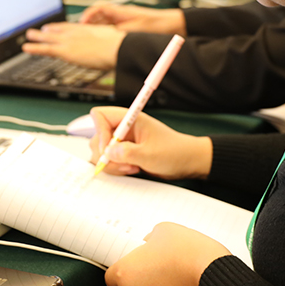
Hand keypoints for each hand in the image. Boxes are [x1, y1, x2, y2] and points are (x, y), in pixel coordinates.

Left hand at [22, 23, 124, 69]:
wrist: (116, 49)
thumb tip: (112, 49)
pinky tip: (26, 48)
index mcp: (86, 29)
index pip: (69, 27)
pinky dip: (35, 48)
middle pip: (58, 31)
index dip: (60, 27)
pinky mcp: (65, 51)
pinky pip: (46, 49)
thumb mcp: (112, 41)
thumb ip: (106, 43)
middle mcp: (75, 32)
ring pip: (48, 38)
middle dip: (48, 30)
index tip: (53, 27)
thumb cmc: (119, 46)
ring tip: (28, 36)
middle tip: (40, 29)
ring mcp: (69, 41)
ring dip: (37, 37)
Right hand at [79, 3, 185, 34]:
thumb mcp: (137, 30)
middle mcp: (120, 16)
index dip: (88, 15)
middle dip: (89, 25)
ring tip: (91, 42)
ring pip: (104, 26)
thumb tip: (107, 38)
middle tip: (82, 35)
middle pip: (98, 18)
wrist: (173, 26)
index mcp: (120, 11)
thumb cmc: (158, 24)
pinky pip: (112, 33)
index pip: (98, 9)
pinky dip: (106, 38)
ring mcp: (124, 23)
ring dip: (97, 32)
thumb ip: (121, 33)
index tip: (81, 24)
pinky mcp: (128, 30)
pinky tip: (106, 46)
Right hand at [88, 106, 211, 178]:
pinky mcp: (124, 153)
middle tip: (124, 163)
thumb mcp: (151, 154)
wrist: (186, 162)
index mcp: (130, 118)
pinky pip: (110, 161)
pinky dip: (117, 168)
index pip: (100, 116)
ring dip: (112, 164)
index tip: (108, 149)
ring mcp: (123, 141)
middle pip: (97, 137)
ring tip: (131, 167)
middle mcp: (123, 128)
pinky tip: (133, 169)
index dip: (100, 132)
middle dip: (107, 154)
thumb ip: (129, 153)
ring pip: (102, 152)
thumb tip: (108, 152)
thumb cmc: (174, 152)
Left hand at [105, 222, 230, 285]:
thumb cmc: (186, 250)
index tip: (133, 265)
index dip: (122, 270)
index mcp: (125, 273)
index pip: (110, 278)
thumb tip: (150, 245)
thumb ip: (149, 240)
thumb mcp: (162, 231)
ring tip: (176, 276)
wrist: (211, 272)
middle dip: (143, 279)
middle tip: (161, 265)